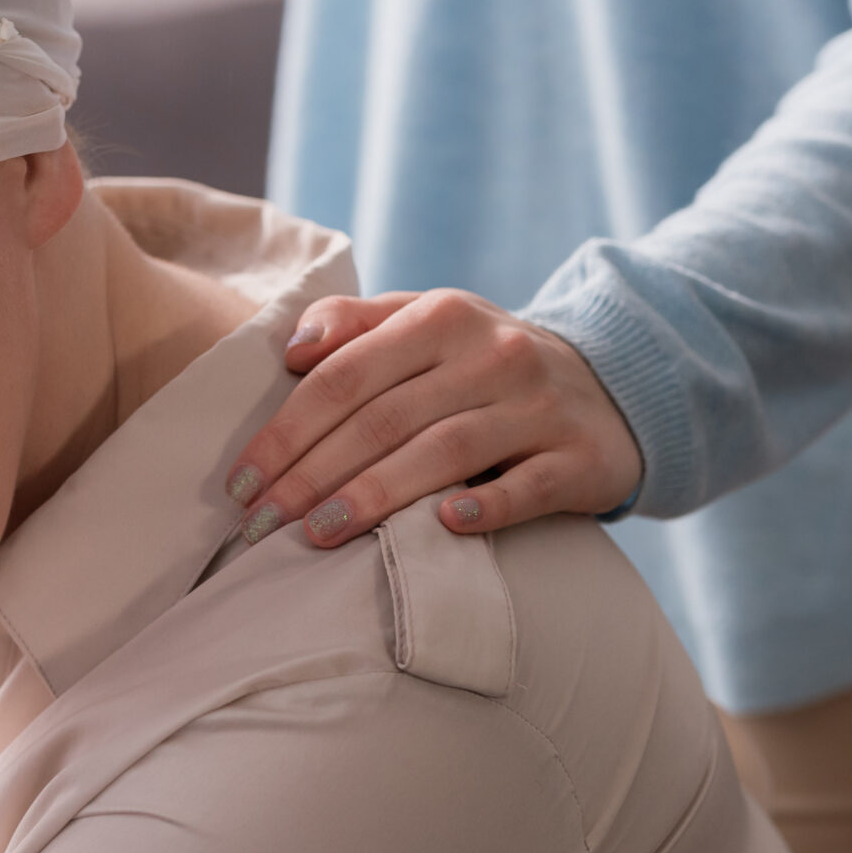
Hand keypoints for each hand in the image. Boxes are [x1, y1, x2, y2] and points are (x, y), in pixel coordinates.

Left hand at [222, 288, 642, 545]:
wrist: (609, 386)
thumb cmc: (483, 363)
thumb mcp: (426, 322)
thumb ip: (354, 323)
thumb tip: (292, 349)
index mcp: (440, 317)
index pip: (345, 376)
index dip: (286, 430)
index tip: (241, 480)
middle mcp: (491, 354)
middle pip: (384, 419)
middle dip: (312, 474)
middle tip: (261, 524)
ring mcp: (538, 406)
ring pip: (444, 452)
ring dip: (374, 495)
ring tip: (317, 535)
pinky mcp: (580, 457)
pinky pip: (528, 486)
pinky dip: (486, 506)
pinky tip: (443, 526)